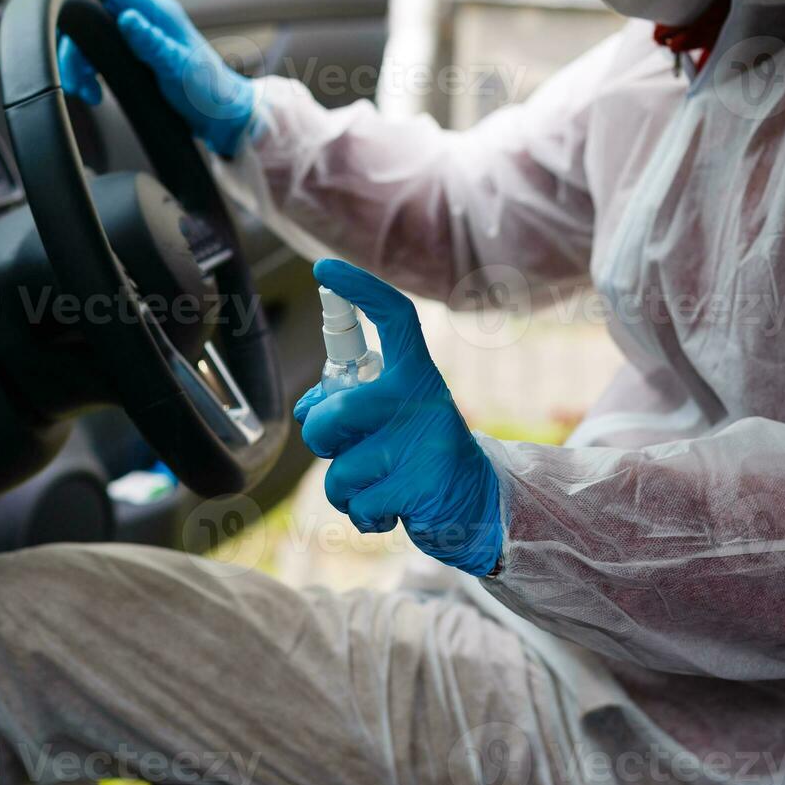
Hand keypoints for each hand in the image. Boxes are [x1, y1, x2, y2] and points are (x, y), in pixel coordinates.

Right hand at [49, 0, 257, 156]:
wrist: (222, 116)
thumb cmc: (208, 91)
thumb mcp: (178, 67)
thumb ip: (152, 43)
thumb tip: (127, 18)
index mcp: (158, 13)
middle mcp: (148, 21)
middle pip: (95, 18)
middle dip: (76, 47)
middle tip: (74, 79)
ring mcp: (142, 38)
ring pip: (95, 40)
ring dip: (82, 65)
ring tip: (87, 93)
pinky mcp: (138, 57)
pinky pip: (103, 56)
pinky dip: (92, 73)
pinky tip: (95, 93)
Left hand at [295, 260, 503, 576]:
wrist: (479, 508)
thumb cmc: (421, 457)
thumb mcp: (395, 419)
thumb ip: (351, 405)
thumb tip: (305, 409)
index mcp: (418, 376)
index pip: (395, 317)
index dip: (358, 289)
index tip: (324, 269)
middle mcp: (422, 400)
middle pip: (335, 412)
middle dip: (322, 439)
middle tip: (346, 449)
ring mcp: (422, 443)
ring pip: (340, 470)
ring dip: (347, 489)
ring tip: (382, 485)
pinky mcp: (419, 487)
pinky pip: (357, 504)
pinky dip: (365, 515)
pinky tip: (393, 509)